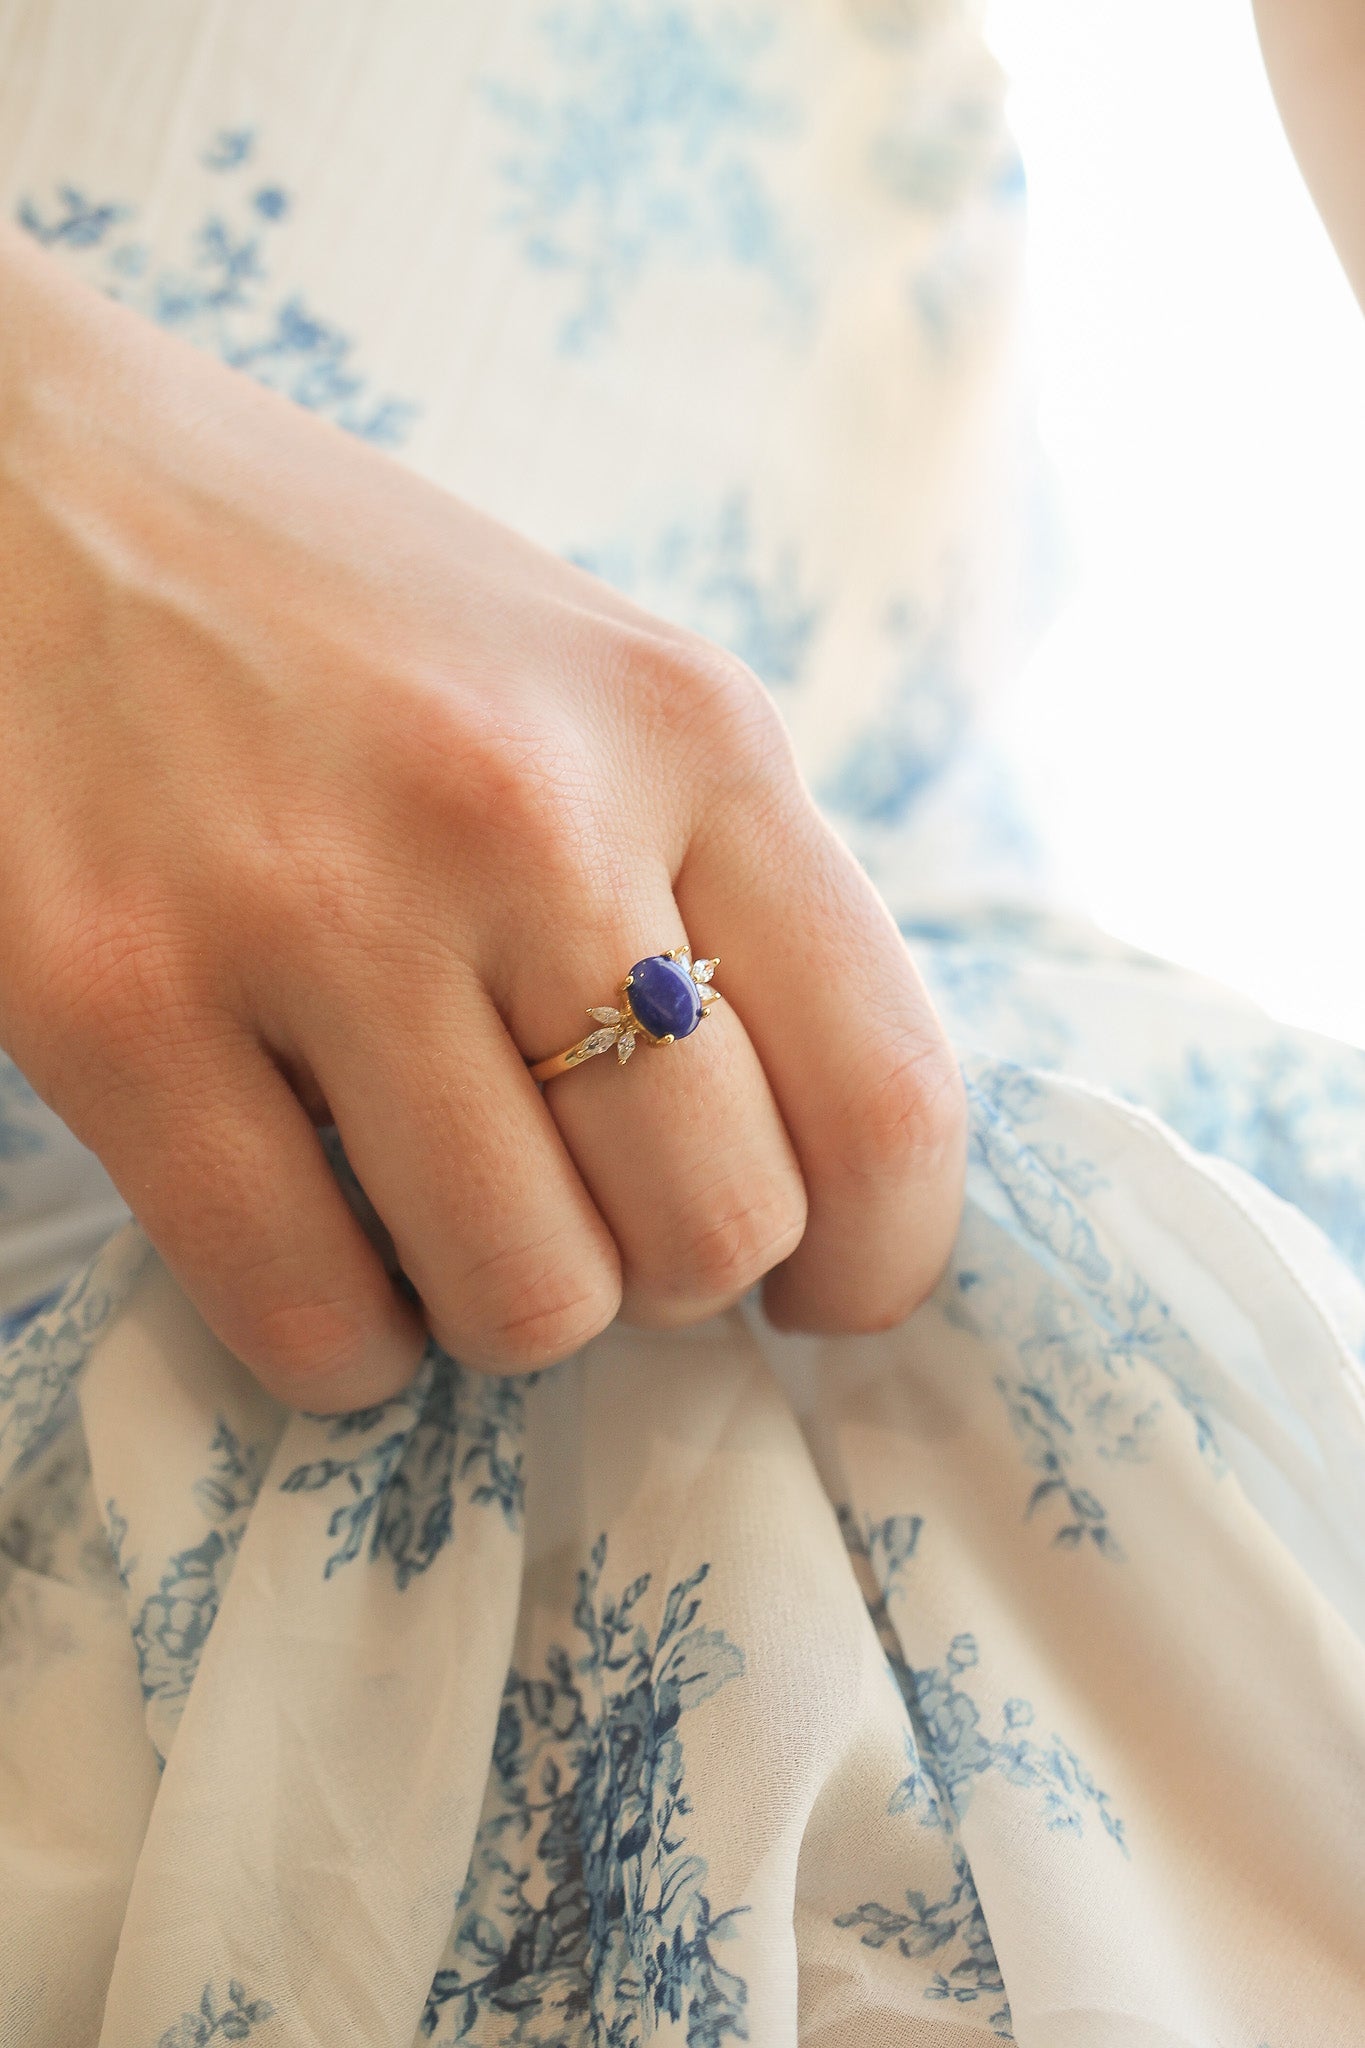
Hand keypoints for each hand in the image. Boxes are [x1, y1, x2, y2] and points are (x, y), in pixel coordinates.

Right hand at [0, 223, 964, 1411]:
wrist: (24, 476)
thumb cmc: (338, 609)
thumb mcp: (590, 683)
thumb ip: (714, 888)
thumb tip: (803, 1158)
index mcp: (686, 728)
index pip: (888, 1091)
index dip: (881, 1257)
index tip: (825, 1299)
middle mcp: (525, 815)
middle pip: (715, 1230)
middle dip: (665, 1279)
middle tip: (585, 1212)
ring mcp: (316, 908)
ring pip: (528, 1302)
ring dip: (504, 1312)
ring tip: (443, 1222)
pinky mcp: (116, 1000)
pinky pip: (310, 1318)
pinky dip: (347, 1349)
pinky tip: (331, 1267)